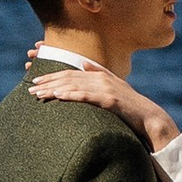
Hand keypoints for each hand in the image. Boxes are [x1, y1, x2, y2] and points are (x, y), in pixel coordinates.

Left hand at [28, 61, 180, 150]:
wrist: (150, 118)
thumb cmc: (131, 107)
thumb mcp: (115, 86)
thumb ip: (99, 72)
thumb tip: (84, 63)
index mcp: (99, 75)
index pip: (70, 73)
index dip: (52, 75)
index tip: (36, 80)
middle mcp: (101, 78)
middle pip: (68, 77)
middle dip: (48, 81)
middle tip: (30, 88)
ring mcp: (106, 88)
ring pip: (74, 86)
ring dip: (54, 89)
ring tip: (38, 94)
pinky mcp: (110, 100)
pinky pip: (86, 96)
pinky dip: (71, 95)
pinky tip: (58, 96)